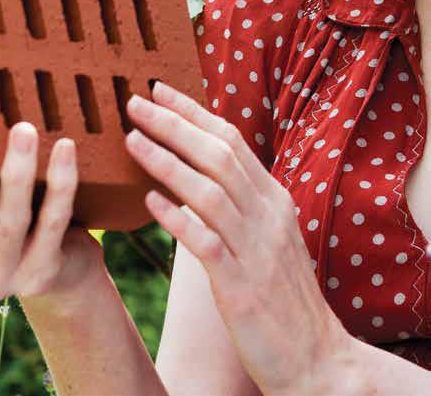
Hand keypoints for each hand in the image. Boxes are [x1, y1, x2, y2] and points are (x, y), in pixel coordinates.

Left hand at [125, 82, 349, 395]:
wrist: (318, 360)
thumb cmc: (282, 295)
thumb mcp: (268, 236)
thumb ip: (240, 200)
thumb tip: (199, 166)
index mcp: (274, 199)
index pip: (231, 140)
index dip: (193, 112)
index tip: (158, 89)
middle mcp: (268, 216)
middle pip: (218, 156)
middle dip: (173, 125)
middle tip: (133, 102)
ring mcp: (257, 251)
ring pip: (209, 192)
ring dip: (167, 162)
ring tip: (131, 140)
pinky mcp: (243, 288)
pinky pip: (206, 244)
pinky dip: (178, 218)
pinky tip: (149, 202)